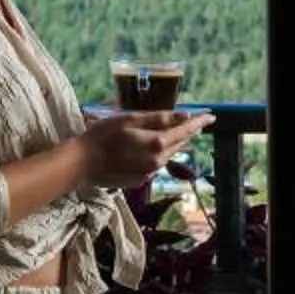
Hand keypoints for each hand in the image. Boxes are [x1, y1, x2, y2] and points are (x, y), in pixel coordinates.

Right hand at [72, 108, 215, 191]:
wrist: (82, 163)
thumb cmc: (102, 135)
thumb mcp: (130, 119)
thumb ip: (159, 118)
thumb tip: (185, 115)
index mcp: (157, 143)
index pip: (185, 130)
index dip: (199, 121)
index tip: (211, 116)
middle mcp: (158, 160)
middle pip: (179, 142)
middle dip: (188, 131)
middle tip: (197, 121)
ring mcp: (150, 171)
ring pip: (169, 153)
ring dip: (175, 141)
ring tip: (179, 131)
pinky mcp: (140, 178)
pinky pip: (156, 162)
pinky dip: (159, 152)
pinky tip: (152, 145)